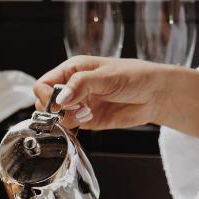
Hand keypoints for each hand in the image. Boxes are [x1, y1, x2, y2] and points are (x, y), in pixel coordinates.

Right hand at [34, 56, 165, 129]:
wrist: (155, 95)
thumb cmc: (135, 76)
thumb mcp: (107, 76)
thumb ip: (81, 85)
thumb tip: (60, 98)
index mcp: (72, 70)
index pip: (43, 84)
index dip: (47, 96)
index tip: (61, 103)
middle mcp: (72, 87)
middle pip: (45, 103)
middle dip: (56, 110)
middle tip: (76, 109)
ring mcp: (78, 104)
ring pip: (56, 118)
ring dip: (68, 119)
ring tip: (88, 113)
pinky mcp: (86, 120)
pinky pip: (69, 128)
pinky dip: (74, 128)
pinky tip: (89, 120)